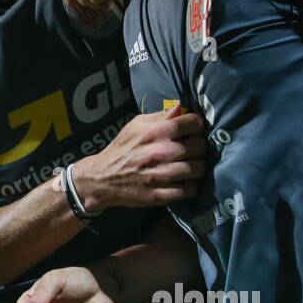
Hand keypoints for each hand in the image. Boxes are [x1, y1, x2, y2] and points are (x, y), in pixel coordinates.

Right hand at [75, 104, 206, 210]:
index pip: (193, 123)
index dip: (196, 125)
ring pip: (199, 169)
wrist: (102, 178)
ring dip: (197, 167)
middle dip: (199, 146)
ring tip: (190, 166)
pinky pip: (190, 190)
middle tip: (192, 149)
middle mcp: (161, 152)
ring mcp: (161, 176)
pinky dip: (191, 186)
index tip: (193, 130)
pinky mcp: (160, 195)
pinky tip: (184, 181)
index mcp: (155, 133)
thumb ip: (160, 116)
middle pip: (200, 146)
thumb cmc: (122, 148)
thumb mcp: (135, 126)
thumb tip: (180, 107)